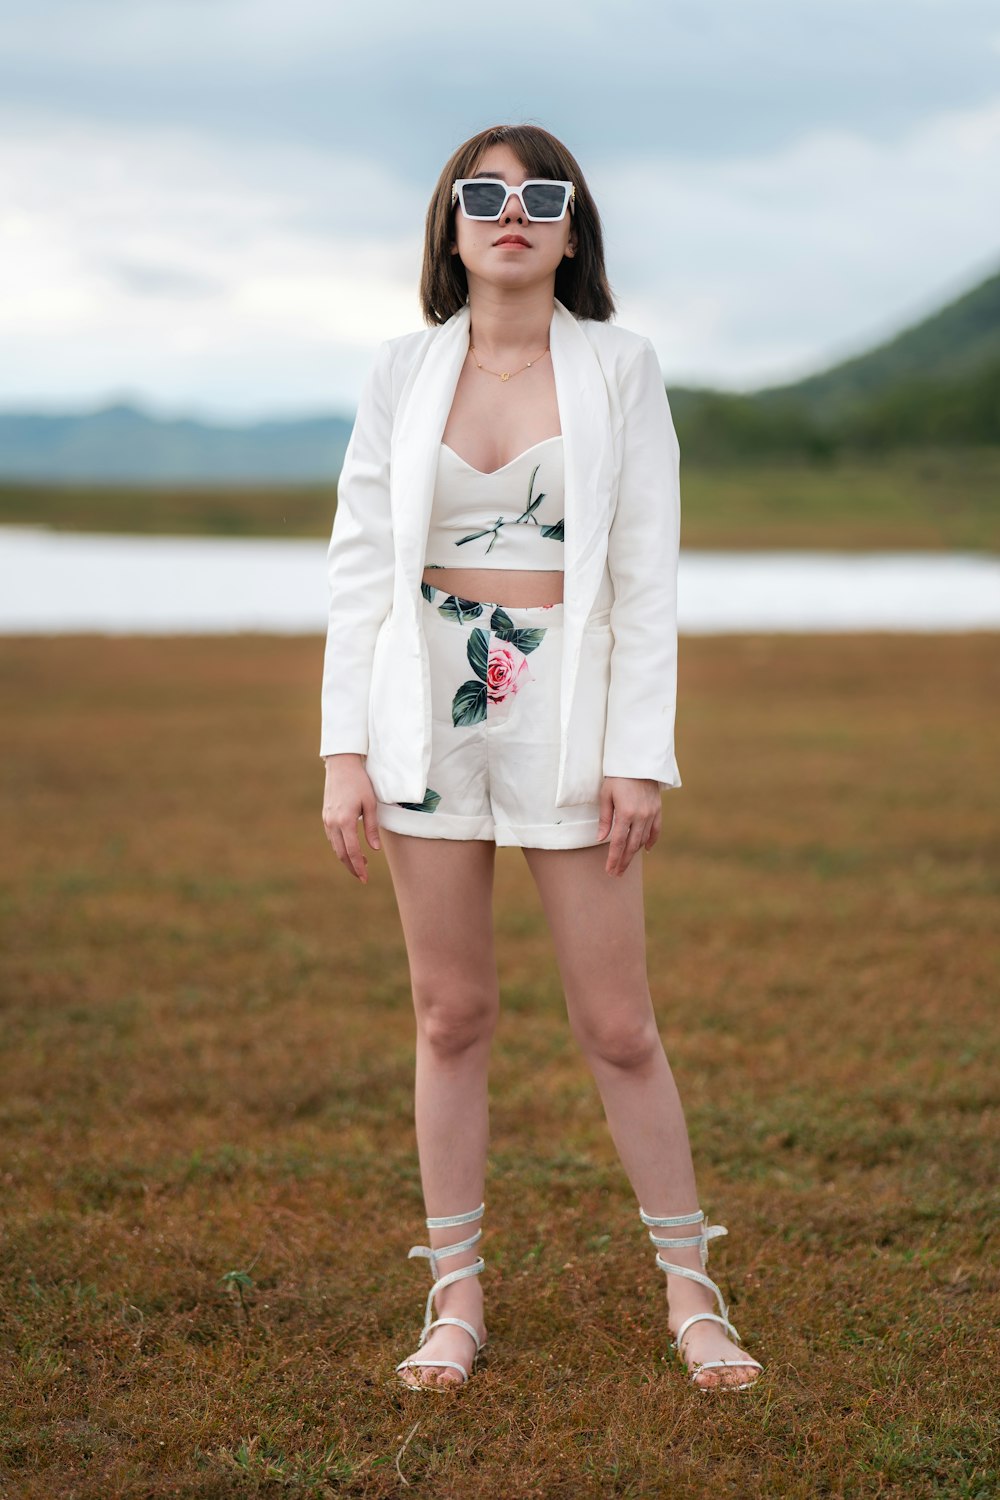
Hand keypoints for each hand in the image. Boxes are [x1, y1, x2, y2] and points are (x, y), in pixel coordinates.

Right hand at [322, 755, 380, 884]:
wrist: (341, 766)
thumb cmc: (360, 783)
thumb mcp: (370, 804)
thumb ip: (372, 828)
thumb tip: (374, 849)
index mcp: (345, 821)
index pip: (352, 851)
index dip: (359, 867)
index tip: (365, 878)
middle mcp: (333, 823)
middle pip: (341, 853)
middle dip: (352, 867)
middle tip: (363, 877)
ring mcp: (327, 820)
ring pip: (335, 847)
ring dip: (346, 858)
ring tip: (360, 865)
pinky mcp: (325, 816)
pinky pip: (332, 838)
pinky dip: (340, 847)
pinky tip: (350, 849)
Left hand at [596, 777, 661, 875]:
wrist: (638, 762)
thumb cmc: (617, 777)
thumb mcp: (606, 795)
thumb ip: (605, 819)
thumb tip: (601, 839)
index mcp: (626, 813)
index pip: (619, 843)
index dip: (613, 858)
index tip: (609, 870)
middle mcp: (640, 816)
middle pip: (632, 846)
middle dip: (623, 861)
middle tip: (616, 873)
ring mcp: (651, 813)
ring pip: (643, 840)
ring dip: (634, 854)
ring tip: (625, 864)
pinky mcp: (658, 809)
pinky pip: (656, 830)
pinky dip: (650, 841)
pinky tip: (644, 850)